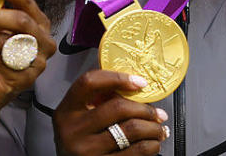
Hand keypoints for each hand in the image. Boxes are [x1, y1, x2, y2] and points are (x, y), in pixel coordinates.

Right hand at [53, 69, 168, 155]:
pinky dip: (150, 146)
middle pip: (118, 107)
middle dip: (145, 109)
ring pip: (131, 130)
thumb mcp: (78, 117)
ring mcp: (87, 151)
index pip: (90, 82)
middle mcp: (74, 130)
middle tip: (158, 113)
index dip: (117, 78)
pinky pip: (135, 153)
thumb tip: (134, 89)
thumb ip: (98, 100)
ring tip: (159, 129)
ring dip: (153, 128)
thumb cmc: (78, 140)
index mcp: (67, 110)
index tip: (140, 82)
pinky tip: (152, 143)